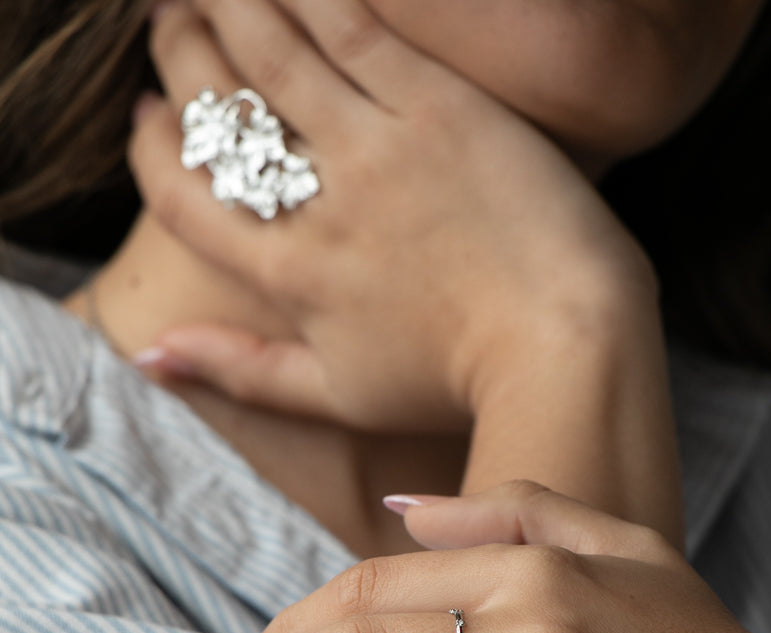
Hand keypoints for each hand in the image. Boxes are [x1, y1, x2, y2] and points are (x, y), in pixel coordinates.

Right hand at [131, 0, 653, 432]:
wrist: (561, 347)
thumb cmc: (454, 383)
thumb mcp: (337, 396)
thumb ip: (240, 371)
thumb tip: (147, 355)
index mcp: (289, 277)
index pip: (182, 197)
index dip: (148, 150)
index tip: (147, 116)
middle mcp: (318, 206)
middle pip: (216, 108)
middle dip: (179, 52)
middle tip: (175, 25)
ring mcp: (376, 148)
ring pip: (271, 48)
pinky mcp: (437, 105)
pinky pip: (352, 25)